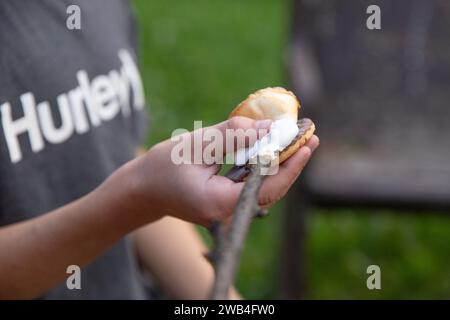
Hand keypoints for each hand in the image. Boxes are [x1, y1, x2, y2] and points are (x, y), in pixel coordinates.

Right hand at [123, 116, 318, 225]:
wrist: (142, 190)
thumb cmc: (161, 167)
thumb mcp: (197, 145)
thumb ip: (234, 135)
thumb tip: (269, 128)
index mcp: (219, 203)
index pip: (265, 186)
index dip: (289, 165)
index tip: (307, 143)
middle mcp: (227, 213)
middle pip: (270, 188)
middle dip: (291, 161)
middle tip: (311, 136)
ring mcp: (227, 210)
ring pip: (263, 187)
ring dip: (280, 163)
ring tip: (298, 139)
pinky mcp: (226, 203)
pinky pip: (251, 185)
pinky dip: (264, 167)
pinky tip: (272, 149)